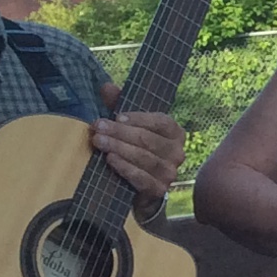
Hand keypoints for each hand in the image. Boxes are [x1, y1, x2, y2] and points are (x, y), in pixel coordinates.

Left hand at [92, 83, 184, 207]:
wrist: (140, 188)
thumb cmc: (135, 149)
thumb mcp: (128, 125)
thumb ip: (118, 104)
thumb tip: (106, 86)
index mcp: (175, 133)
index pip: (161, 122)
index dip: (139, 119)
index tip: (116, 116)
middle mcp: (178, 153)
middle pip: (149, 140)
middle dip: (121, 133)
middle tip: (99, 127)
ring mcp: (170, 173)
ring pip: (145, 158)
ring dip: (119, 148)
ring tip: (99, 142)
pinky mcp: (159, 190)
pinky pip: (142, 177)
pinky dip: (125, 168)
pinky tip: (110, 160)